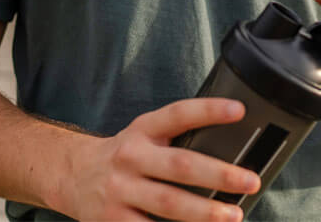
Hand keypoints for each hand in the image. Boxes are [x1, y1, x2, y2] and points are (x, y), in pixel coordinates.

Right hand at [57, 97, 259, 220]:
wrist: (70, 174)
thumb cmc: (124, 156)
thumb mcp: (144, 135)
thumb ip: (176, 139)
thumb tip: (227, 151)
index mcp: (144, 129)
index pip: (179, 114)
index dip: (209, 110)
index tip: (239, 110)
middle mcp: (132, 156)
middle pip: (180, 165)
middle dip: (219, 174)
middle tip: (249, 181)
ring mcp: (120, 190)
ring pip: (168, 203)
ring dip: (204, 212)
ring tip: (232, 215)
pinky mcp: (112, 220)